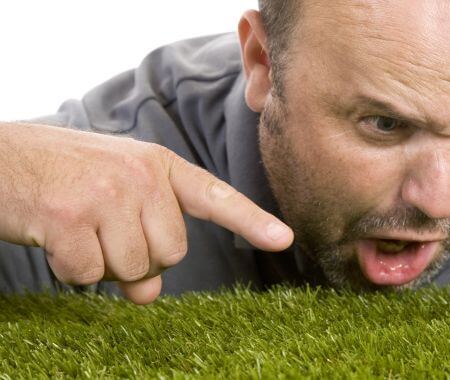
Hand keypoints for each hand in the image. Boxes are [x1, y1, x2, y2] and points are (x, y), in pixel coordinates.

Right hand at [0, 123, 292, 303]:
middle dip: (139, 258)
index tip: (284, 238)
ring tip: (77, 229)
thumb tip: (149, 294)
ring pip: (135, 269)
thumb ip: (142, 237)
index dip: (251, 220)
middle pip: (171, 253)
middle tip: (102, 231)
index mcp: (158, 165)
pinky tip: (55, 238)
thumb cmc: (62, 178)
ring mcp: (107, 194)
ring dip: (104, 264)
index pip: (214, 195)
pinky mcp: (71, 218)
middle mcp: (140, 175)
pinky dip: (71, 269)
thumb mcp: (112, 199)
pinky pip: (91, 276)